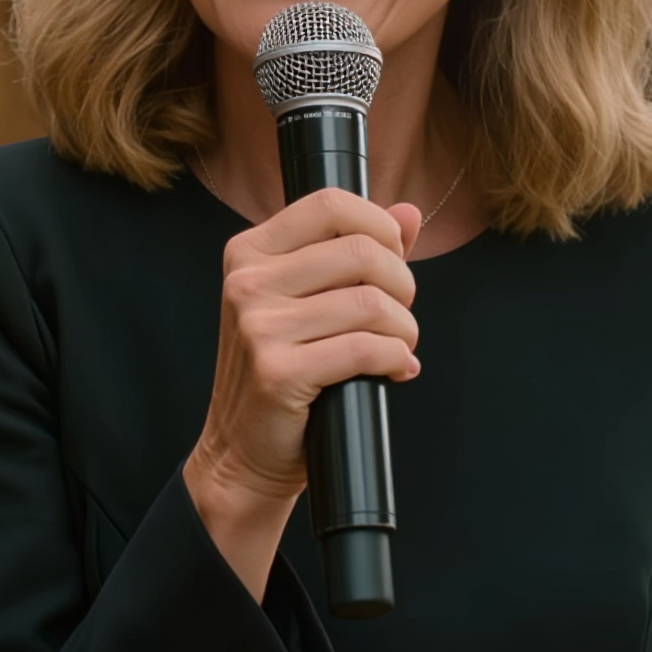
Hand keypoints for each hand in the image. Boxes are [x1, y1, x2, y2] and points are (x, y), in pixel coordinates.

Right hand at [183, 188, 423, 598]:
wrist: (243, 448)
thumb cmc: (280, 368)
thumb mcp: (305, 298)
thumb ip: (354, 250)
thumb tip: (408, 213)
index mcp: (249, 251)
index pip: (329, 204)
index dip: (379, 226)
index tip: (392, 259)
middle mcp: (246, 281)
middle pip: (361, 251)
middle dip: (402, 286)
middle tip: (397, 315)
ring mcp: (257, 326)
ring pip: (370, 303)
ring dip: (403, 330)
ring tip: (396, 347)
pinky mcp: (277, 371)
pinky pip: (365, 348)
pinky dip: (394, 359)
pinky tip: (393, 369)